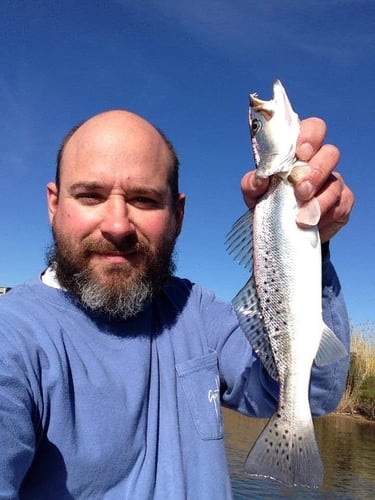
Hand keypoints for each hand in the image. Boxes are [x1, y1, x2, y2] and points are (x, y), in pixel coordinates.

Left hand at [240, 117, 353, 242]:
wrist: (279, 231)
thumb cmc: (268, 202)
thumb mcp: (254, 192)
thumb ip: (252, 182)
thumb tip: (260, 178)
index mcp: (298, 151)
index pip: (313, 128)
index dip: (310, 136)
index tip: (301, 152)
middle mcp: (319, 162)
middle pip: (331, 153)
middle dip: (316, 171)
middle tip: (301, 189)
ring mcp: (333, 182)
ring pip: (336, 181)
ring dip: (320, 198)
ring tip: (302, 214)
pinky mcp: (342, 204)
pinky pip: (342, 204)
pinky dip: (326, 214)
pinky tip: (312, 221)